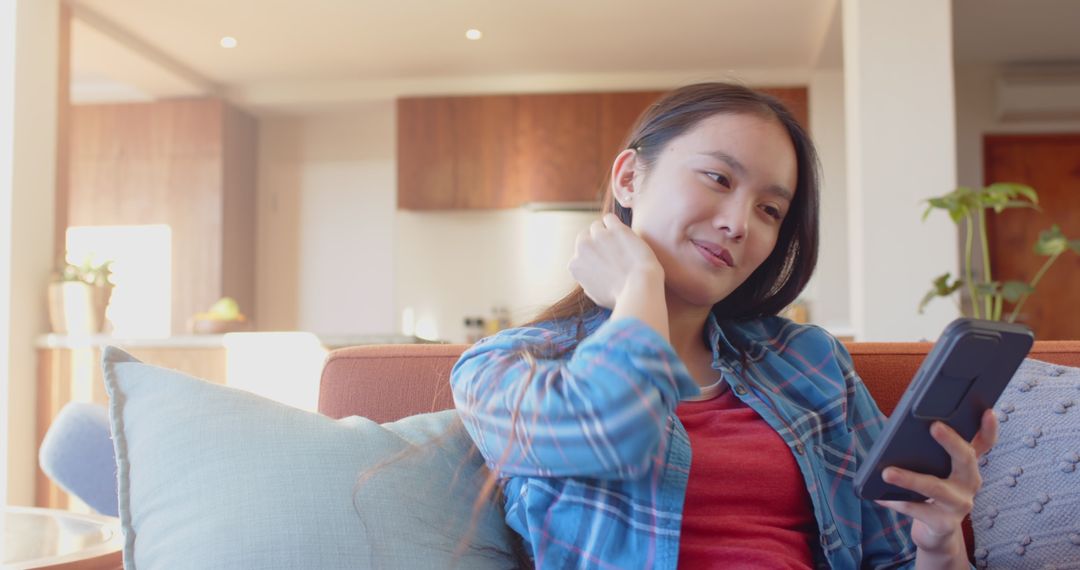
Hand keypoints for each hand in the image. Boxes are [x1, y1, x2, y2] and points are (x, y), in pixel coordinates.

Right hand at [568, 213, 662, 308]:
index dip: (593, 257)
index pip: (580, 254)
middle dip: (597, 242)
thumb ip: (587, 281)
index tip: (605, 262)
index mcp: (575, 265)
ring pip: (597, 226)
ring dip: (608, 233)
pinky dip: (616, 224)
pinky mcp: (615, 228)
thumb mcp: (595, 295)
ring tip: (621, 243)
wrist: (639, 288)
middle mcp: (582, 248)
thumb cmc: (620, 296)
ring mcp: (598, 236)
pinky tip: (625, 234)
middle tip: (613, 251)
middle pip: (585, 236)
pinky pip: (610, 218)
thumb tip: (587, 275)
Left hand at [875, 410, 998, 554]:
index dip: (989, 428)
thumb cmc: (930, 492)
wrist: (936, 533)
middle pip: (965, 459)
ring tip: (887, 472)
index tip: (988, 411)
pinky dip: (896, 502)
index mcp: (967, 465)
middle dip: (951, 442)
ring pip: (935, 488)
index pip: (984, 443)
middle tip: (934, 426)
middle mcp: (970, 482)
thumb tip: (902, 428)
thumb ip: (927, 451)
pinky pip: (917, 510)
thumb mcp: (934, 470)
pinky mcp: (945, 523)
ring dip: (910, 479)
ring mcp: (960, 504)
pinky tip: (879, 497)